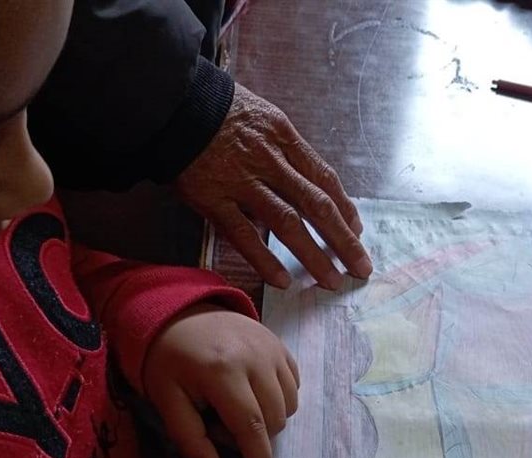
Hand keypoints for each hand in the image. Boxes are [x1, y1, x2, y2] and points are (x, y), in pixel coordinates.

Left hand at [143, 304, 297, 457]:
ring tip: (235, 406)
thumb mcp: (167, 400)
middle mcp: (254, 359)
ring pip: (289, 405)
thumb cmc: (169, 360)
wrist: (180, 311)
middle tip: (218, 423)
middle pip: (273, 420)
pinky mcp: (280, 345)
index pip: (250, 428)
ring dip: (268, 419)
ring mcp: (272, 349)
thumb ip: (189, 439)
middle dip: (252, 437)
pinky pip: (294, 385)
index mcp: (222, 372)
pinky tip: (252, 392)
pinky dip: (279, 399)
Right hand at [175, 84, 372, 289]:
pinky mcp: (213, 199)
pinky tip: (283, 280)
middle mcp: (269, 160)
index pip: (324, 178)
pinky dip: (265, 259)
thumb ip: (282, 147)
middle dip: (343, 240)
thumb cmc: (215, 107)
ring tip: (331, 281)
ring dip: (314, 255)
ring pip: (288, 223)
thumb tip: (304, 180)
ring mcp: (242, 182)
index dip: (345, 208)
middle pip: (316, 205)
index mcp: (283, 137)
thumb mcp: (260, 115)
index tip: (357, 231)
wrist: (171, 102)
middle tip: (360, 267)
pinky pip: (244, 234)